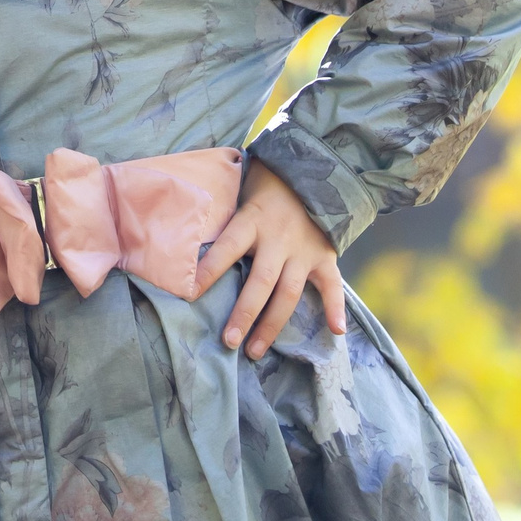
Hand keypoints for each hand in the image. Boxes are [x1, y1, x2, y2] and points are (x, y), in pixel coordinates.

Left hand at [191, 159, 347, 358]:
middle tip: (228, 341)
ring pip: (288, 293)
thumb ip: (223, 211)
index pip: (227, 247)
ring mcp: (303, 250)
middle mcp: (278, 238)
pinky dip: (336, 308)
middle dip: (244, 314)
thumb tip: (184, 227)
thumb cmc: (266, 183)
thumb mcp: (241, 188)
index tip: (189, 294)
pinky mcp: (324, 256)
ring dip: (271, 325)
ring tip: (255, 351)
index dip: (209, 269)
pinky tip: (336, 331)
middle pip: (260, 282)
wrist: (313, 169)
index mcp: (252, 220)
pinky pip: (333, 285)